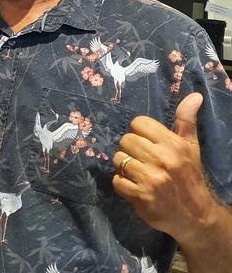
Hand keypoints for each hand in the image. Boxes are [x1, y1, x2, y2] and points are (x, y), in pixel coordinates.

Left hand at [112, 93, 217, 243]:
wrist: (195, 216)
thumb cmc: (189, 176)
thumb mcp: (190, 146)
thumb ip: (186, 120)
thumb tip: (194, 96)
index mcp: (172, 144)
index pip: (139, 123)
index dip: (139, 132)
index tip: (147, 142)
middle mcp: (161, 159)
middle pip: (125, 140)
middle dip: (130, 149)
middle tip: (141, 159)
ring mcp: (150, 179)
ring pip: (118, 159)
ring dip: (124, 166)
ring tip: (137, 172)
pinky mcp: (140, 196)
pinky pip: (116, 181)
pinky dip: (122, 184)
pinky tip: (134, 186)